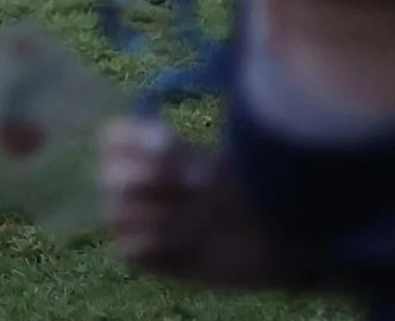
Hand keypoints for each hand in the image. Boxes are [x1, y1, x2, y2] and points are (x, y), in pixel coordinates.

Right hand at [99, 117, 306, 290]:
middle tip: (193, 182)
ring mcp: (148, 223)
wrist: (287, 240)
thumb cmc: (260, 191)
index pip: (114, 138)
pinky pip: (126, 249)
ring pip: (114, 212)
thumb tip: (167, 143)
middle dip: (145, 176)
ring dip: (152, 212)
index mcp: (158, 154)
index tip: (168, 142)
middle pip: (107, 173)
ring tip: (192, 217)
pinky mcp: (155, 258)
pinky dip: (149, 243)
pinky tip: (182, 240)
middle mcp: (146, 187)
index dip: (131, 138)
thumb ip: (194, 150)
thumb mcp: (234, 159)